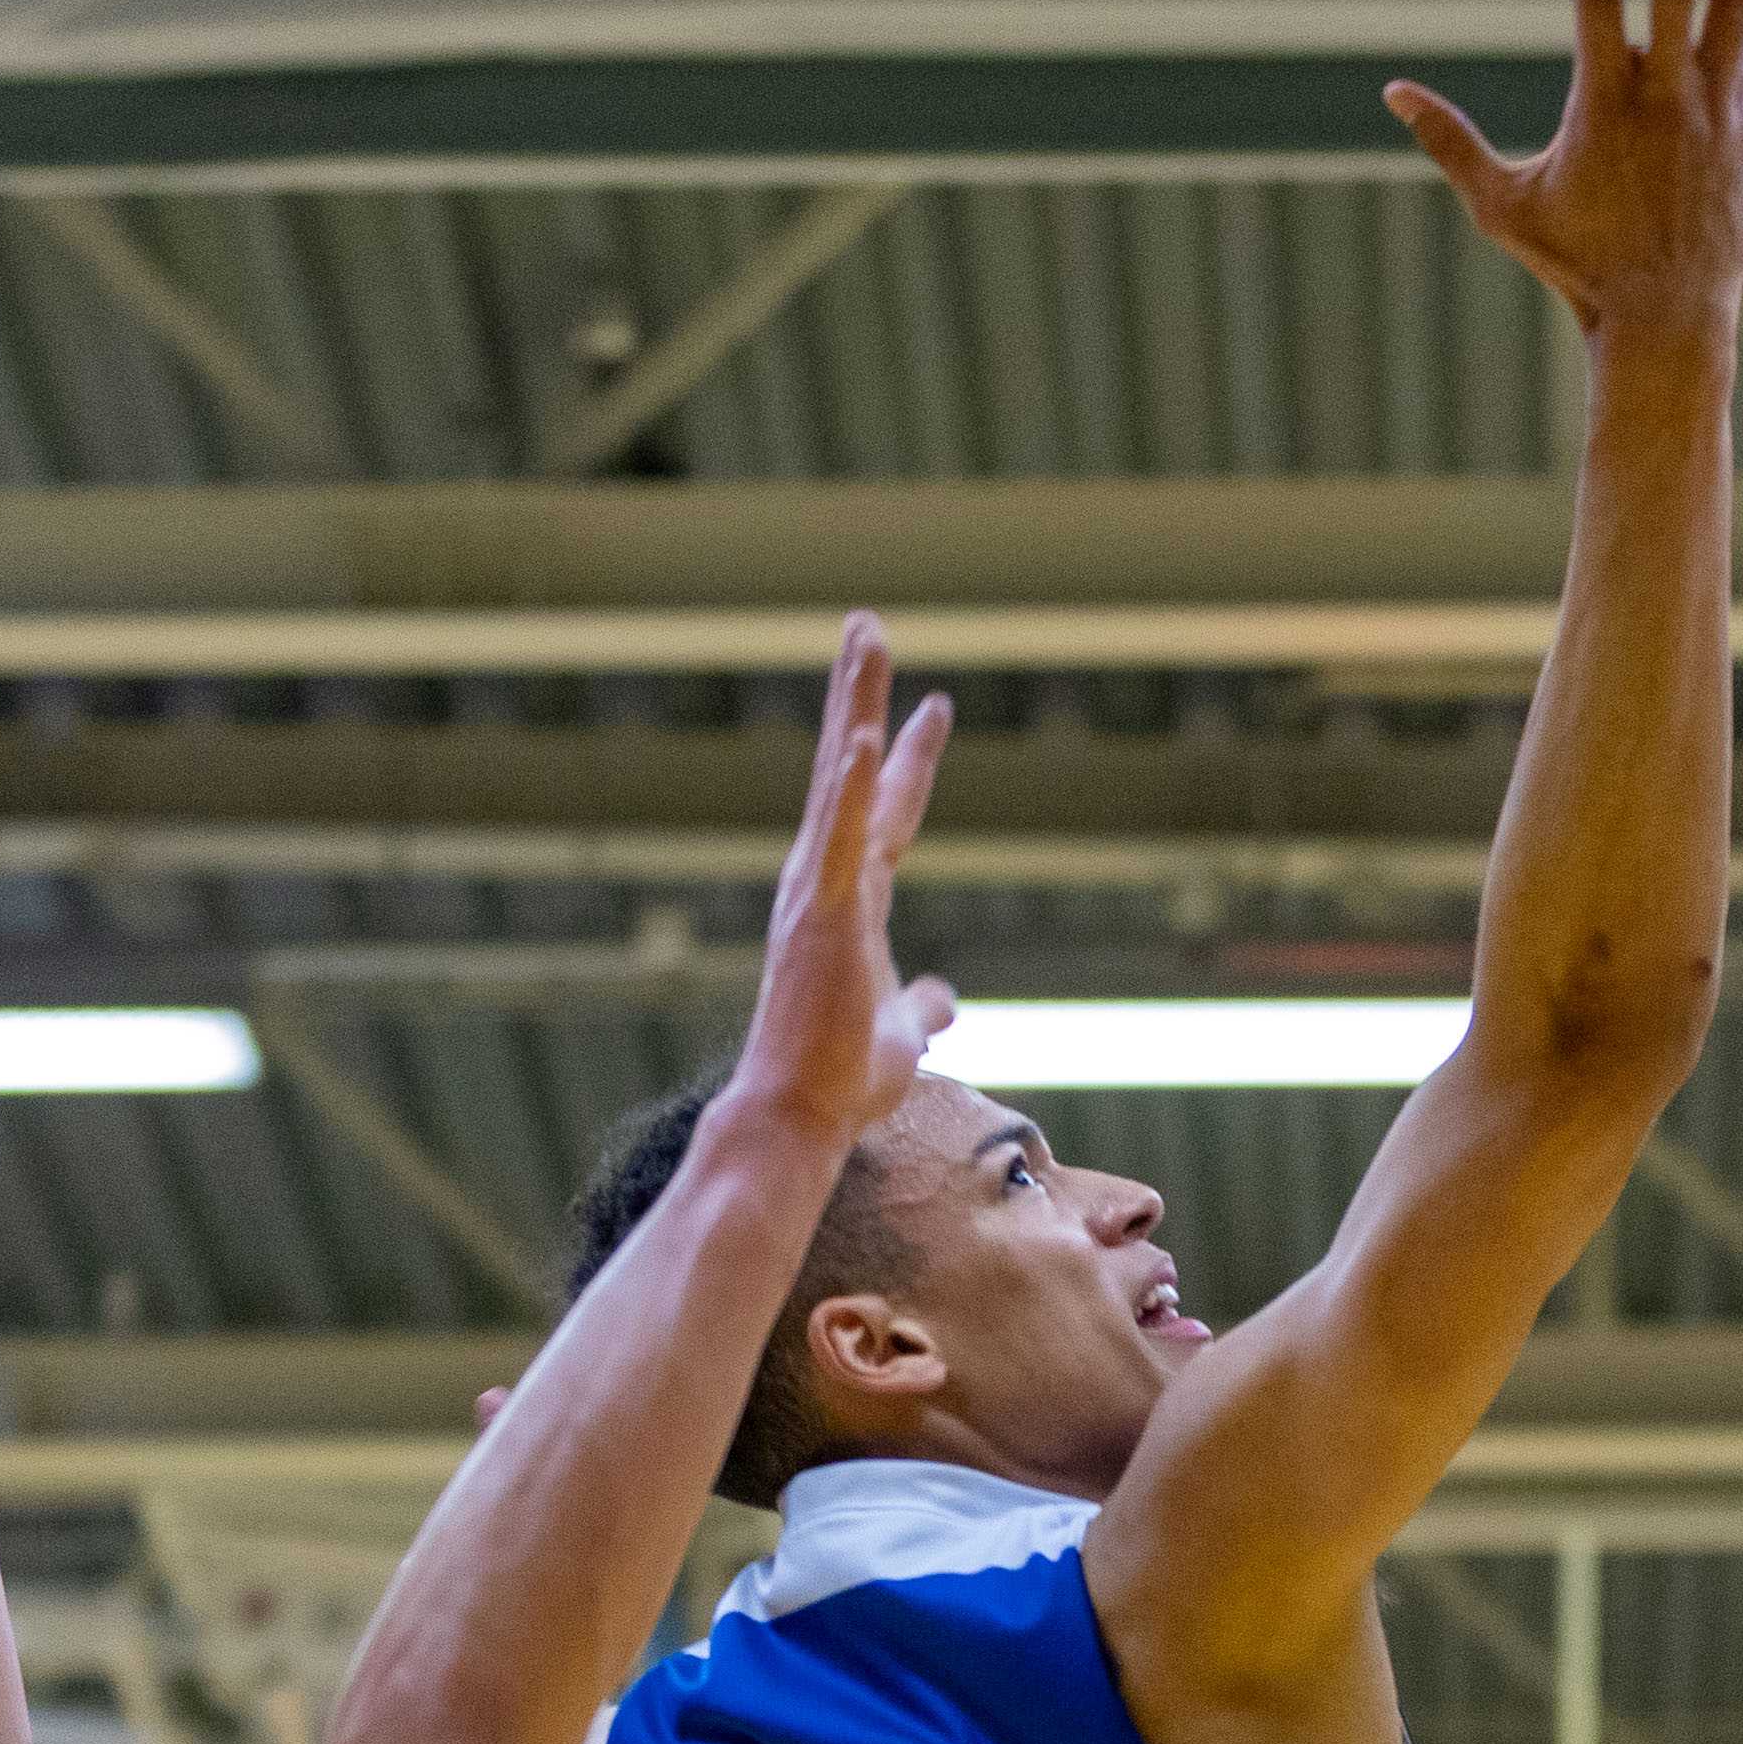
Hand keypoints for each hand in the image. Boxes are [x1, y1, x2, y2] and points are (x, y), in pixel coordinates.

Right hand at [711, 609, 955, 1147]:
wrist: (800, 1117)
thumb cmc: (840, 1081)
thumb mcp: (902, 1033)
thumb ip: (919, 1005)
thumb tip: (942, 1001)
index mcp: (851, 903)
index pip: (886, 814)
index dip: (909, 760)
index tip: (933, 707)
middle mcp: (826, 883)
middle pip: (853, 770)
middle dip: (863, 696)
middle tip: (869, 626)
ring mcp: (819, 894)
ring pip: (841, 782)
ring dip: (854, 707)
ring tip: (865, 639)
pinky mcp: (823, 919)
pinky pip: (839, 842)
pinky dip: (849, 790)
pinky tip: (863, 737)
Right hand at [1385, 0, 1742, 347]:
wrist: (1667, 320)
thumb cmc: (1576, 266)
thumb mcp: (1503, 207)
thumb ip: (1452, 142)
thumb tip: (1392, 94)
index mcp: (1603, 102)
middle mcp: (1665, 94)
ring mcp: (1713, 106)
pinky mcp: (1742, 126)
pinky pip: (1742, 49)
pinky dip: (1740, 4)